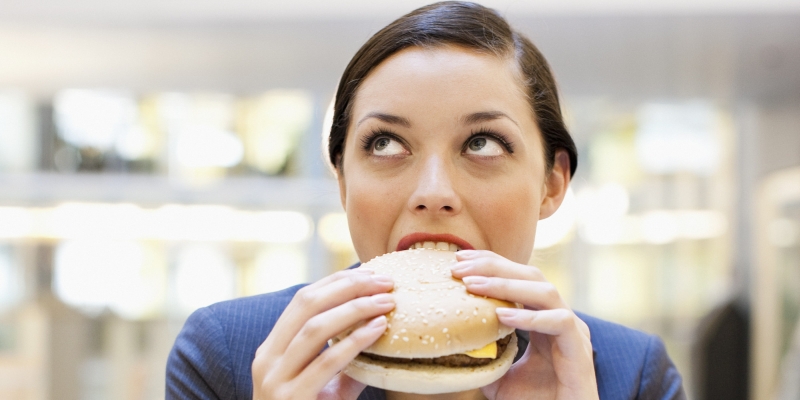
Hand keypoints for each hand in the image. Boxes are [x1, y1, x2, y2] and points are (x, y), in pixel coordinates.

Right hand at [252, 269, 394, 399]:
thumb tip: (375, 327)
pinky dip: (355, 341)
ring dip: (356, 309)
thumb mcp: (319, 385)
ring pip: (315, 328)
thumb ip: (340, 360)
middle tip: (384, 282)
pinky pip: (327, 362)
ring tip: (387, 302)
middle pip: (308, 304)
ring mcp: (275, 380)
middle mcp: (267, 359)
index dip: (337, 281)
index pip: (303, 300)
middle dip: (348, 287)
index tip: (370, 273)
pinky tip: (378, 329)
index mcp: (270, 349)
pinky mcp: (292, 399)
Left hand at [450, 250, 597, 399]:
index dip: (490, 263)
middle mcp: (559, 315)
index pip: (518, 276)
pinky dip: (529, 317)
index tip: (458, 258)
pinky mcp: (579, 347)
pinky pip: (560, 321)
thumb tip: (455, 344)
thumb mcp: (500, 375)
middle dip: (493, 266)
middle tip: (458, 266)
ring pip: (545, 291)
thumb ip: (484, 356)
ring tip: (472, 285)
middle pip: (530, 274)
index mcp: (543, 315)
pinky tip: (501, 314)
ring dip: (506, 284)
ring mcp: (573, 329)